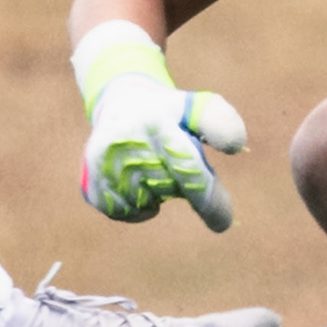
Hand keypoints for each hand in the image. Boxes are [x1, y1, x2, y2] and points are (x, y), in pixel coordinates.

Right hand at [80, 72, 252, 231]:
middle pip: (169, 189)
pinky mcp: (89, 176)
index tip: (223, 224)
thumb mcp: (198, 108)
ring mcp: (103, 159)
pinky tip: (140, 186)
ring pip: (145, 203)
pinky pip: (123, 211)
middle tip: (189, 179)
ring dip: (159, 196)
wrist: (121, 102)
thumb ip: (221, 123)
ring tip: (156, 170)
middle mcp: (125, 137)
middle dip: (187, 190)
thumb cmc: (170, 114)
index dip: (208, 199)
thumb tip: (237, 147)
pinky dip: (138, 207)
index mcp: (156, 120)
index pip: (186, 167)